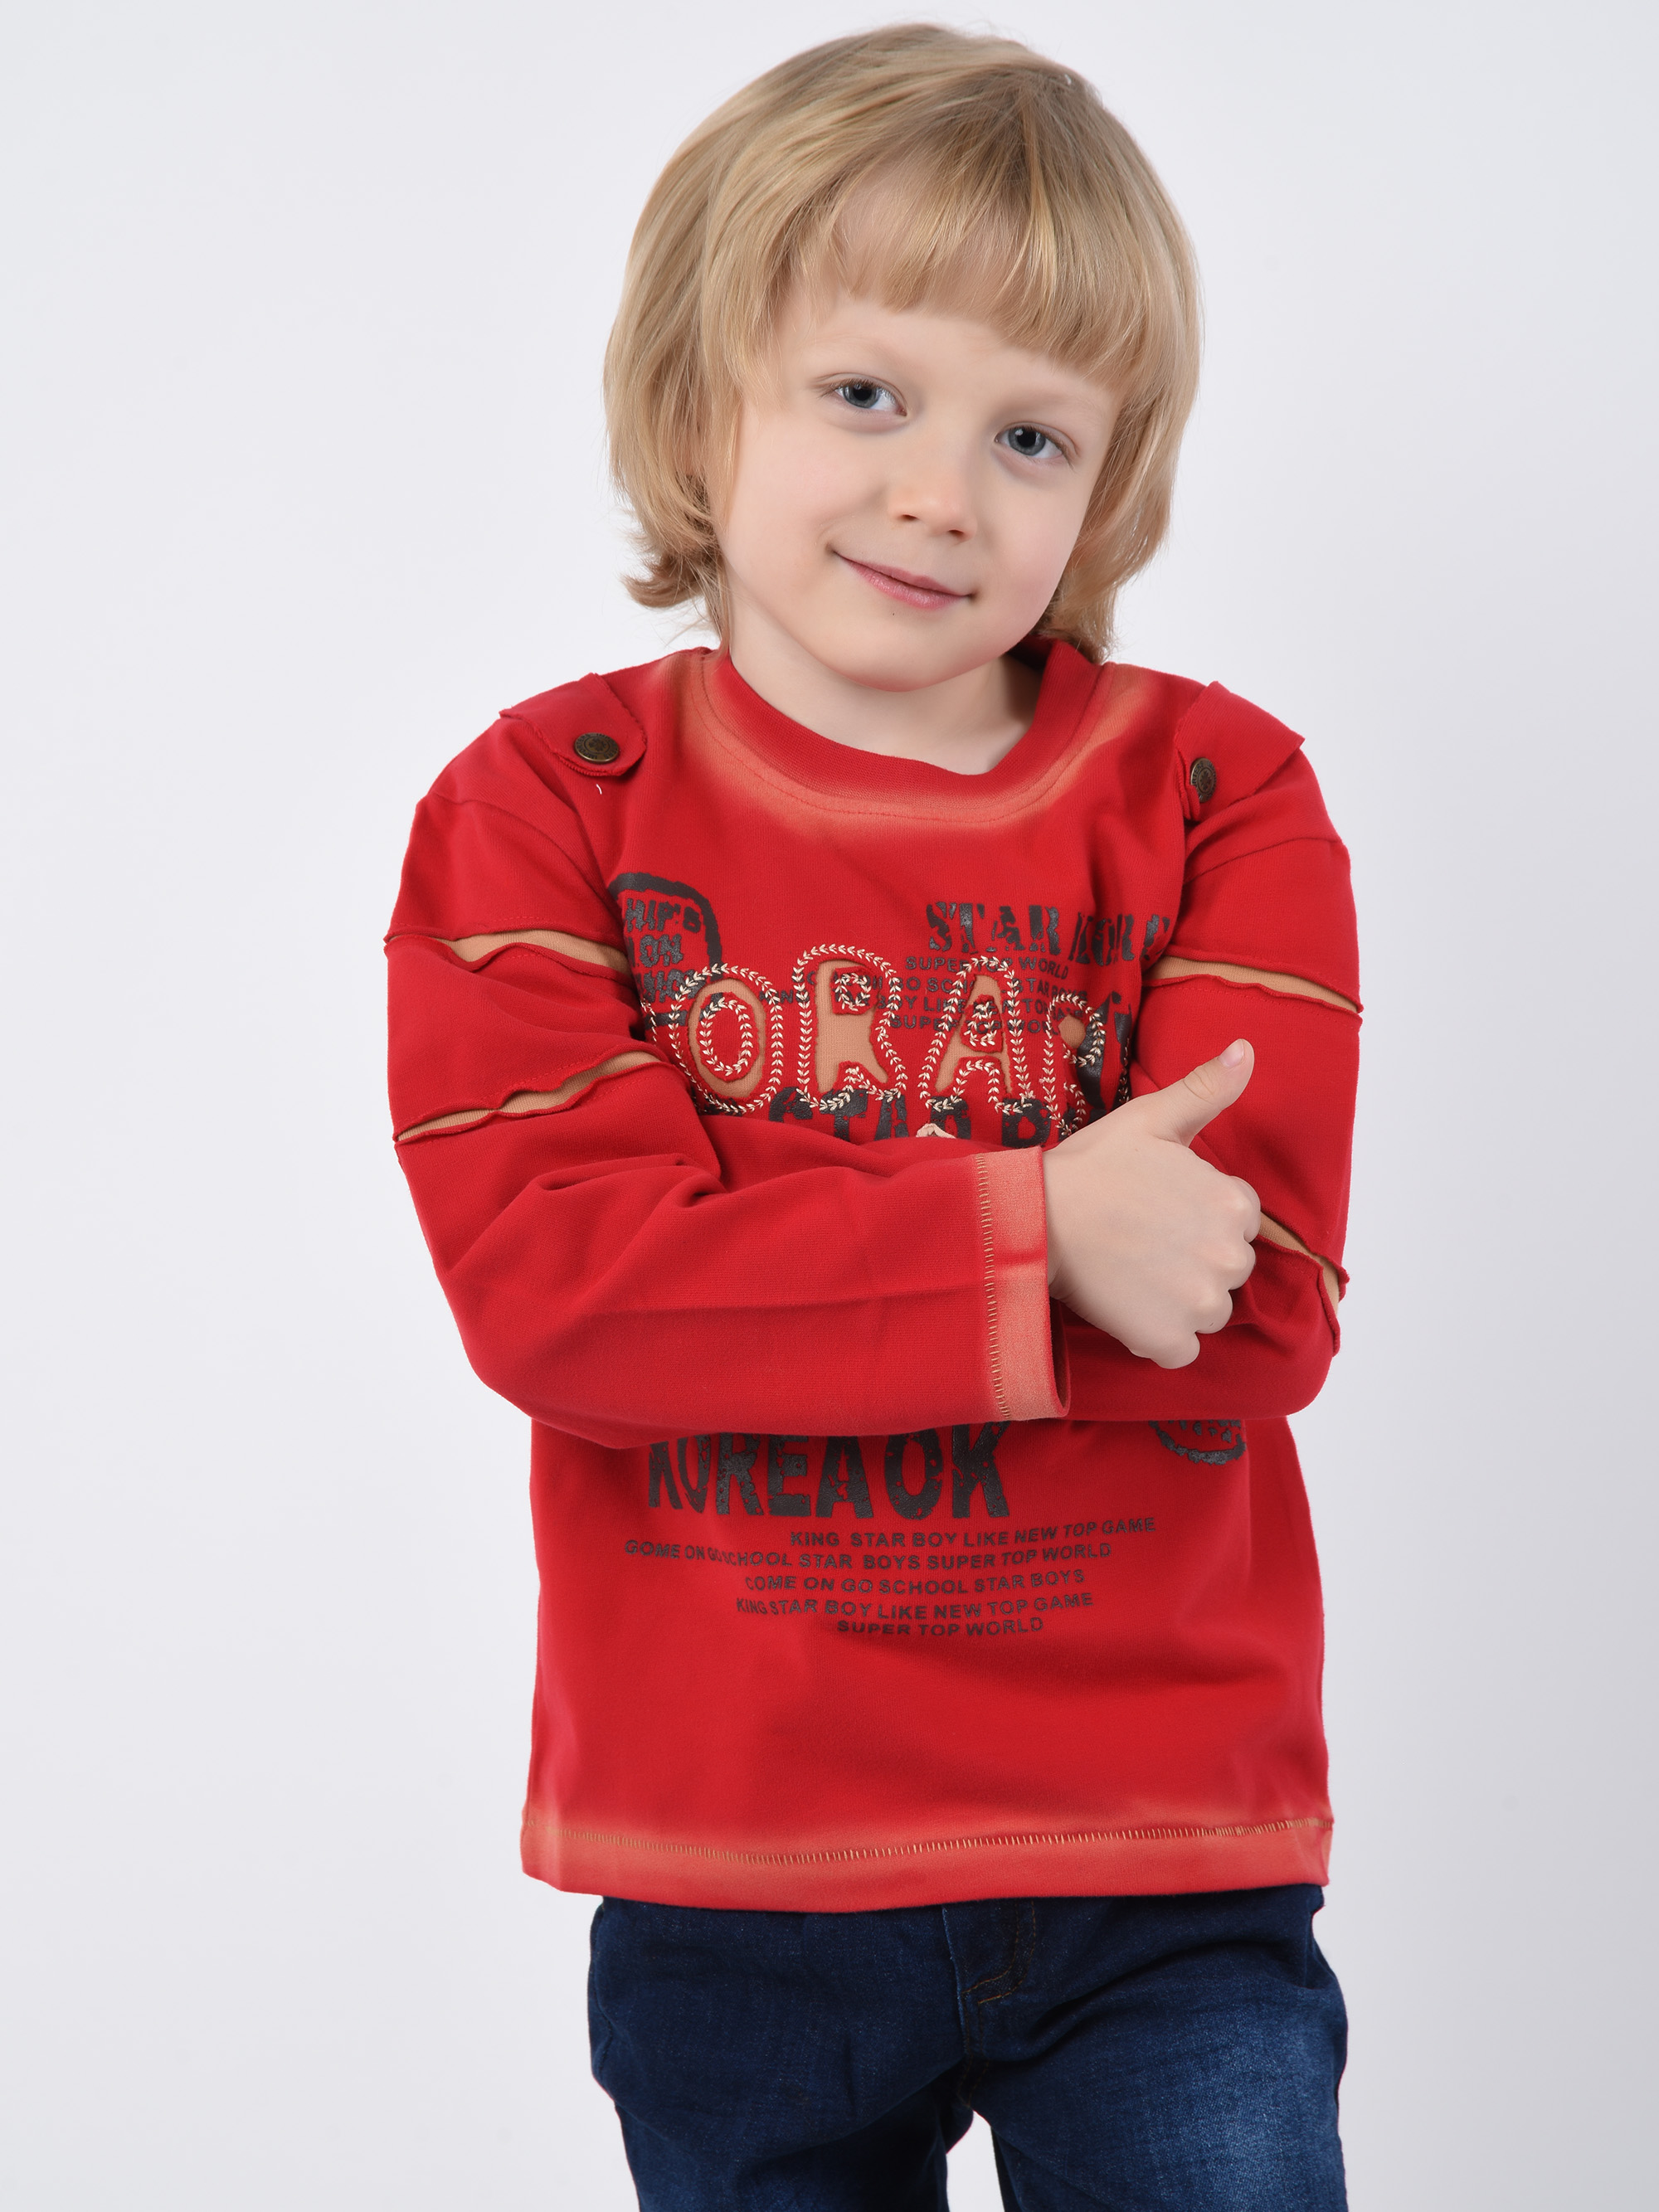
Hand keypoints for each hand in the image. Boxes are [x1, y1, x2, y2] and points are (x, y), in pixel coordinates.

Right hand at [1041, 1040, 1261, 1367]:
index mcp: (1232, 1203)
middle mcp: (1228, 1256)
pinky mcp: (1168, 1339)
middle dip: (1193, 1261)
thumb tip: (1248, 1049)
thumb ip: (1207, 1089)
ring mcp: (1199, 1302)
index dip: (1196, 1216)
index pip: (1237, 1222)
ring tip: (1132, 1274)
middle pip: (1228, 1270)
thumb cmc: (1091, 1166)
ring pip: (1208, 1312)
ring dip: (1179, 1302)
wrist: (1034, 1217)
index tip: (1157, 1210)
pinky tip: (1127, 1308)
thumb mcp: (1150, 1117)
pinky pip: (1182, 1350)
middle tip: (1141, 1243)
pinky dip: (1158, 1338)